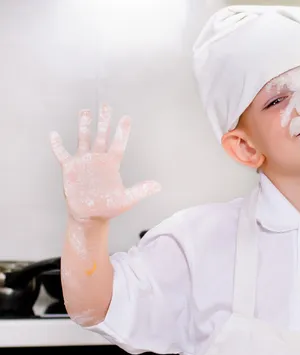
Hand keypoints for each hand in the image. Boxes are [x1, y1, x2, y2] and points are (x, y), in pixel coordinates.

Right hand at [51, 104, 160, 222]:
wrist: (90, 215)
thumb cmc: (109, 207)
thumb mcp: (127, 200)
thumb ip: (141, 191)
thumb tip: (158, 186)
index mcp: (112, 164)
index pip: (118, 143)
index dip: (122, 131)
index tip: (126, 118)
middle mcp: (98, 158)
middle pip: (101, 135)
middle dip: (104, 121)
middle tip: (106, 106)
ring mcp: (83, 161)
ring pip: (83, 138)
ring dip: (84, 125)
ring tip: (85, 111)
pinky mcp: (70, 168)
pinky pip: (62, 153)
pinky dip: (57, 144)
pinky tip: (53, 134)